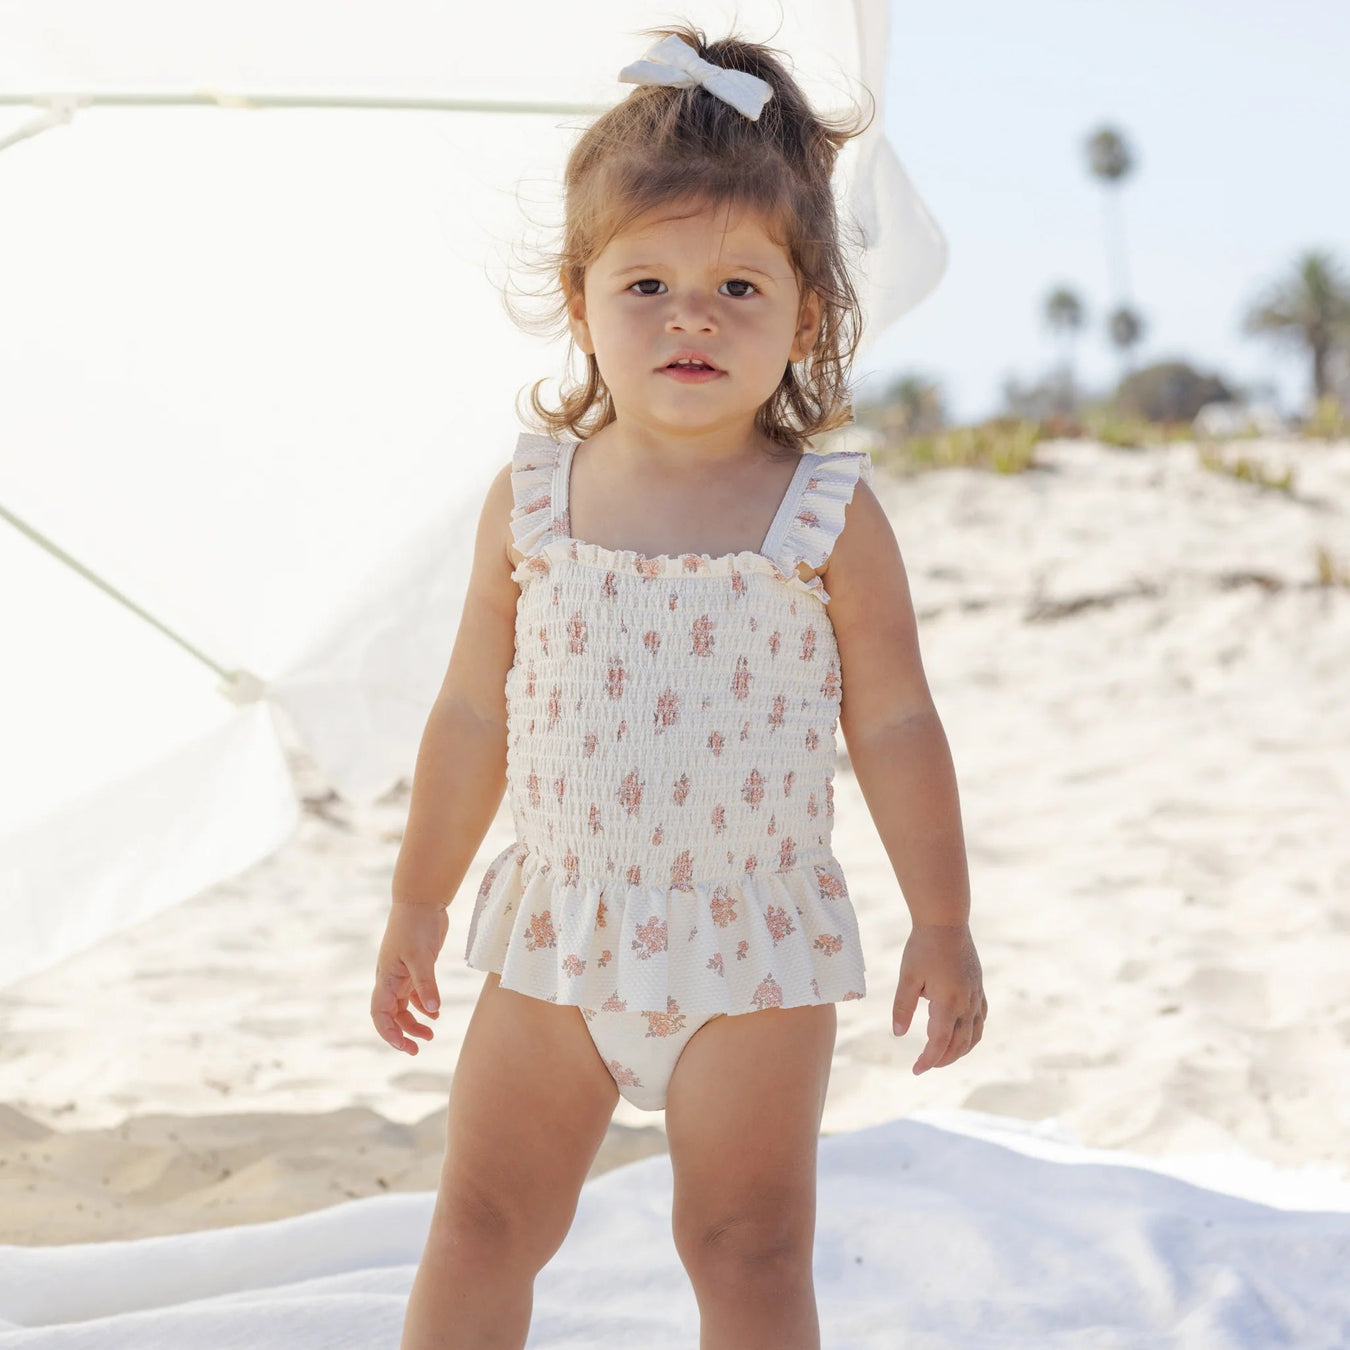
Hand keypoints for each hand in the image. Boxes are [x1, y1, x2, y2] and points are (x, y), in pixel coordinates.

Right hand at [371, 900, 449, 1054]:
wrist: (422, 901)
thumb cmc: (416, 926)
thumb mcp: (421, 956)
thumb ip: (426, 983)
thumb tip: (432, 1010)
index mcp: (386, 978)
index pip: (380, 1014)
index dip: (389, 1033)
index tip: (405, 1046)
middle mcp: (391, 980)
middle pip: (392, 1015)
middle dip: (403, 1034)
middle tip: (419, 1048)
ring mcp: (403, 974)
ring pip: (404, 1007)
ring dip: (415, 1022)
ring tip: (431, 1034)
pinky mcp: (416, 967)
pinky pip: (415, 994)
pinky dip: (424, 1005)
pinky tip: (435, 1012)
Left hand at [892, 922, 986, 1073]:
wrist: (946, 922)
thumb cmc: (923, 947)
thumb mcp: (907, 977)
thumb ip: (903, 1007)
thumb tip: (899, 1034)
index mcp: (948, 1002)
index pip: (940, 1042)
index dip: (928, 1059)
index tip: (915, 1070)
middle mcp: (967, 1003)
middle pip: (959, 1044)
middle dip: (942, 1059)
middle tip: (924, 1065)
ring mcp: (976, 996)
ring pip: (974, 1035)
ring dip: (960, 1051)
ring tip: (942, 1056)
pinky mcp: (979, 987)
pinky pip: (980, 1019)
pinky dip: (972, 1034)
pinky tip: (961, 1034)